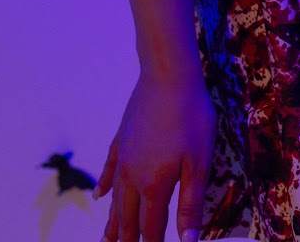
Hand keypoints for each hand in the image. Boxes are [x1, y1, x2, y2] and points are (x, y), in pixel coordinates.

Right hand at [92, 67, 216, 241]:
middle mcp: (132, 176)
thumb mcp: (199, 162)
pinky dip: (105, 186)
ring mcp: (124, 157)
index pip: (149, 229)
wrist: (168, 74)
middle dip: (126, 241)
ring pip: (115, 199)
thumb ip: (191, 204)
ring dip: (112, 223)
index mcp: (153, 186)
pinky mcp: (122, 139)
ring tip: (106, 241)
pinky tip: (99, 196)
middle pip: (127, 219)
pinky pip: (109, 169)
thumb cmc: (191, 117)